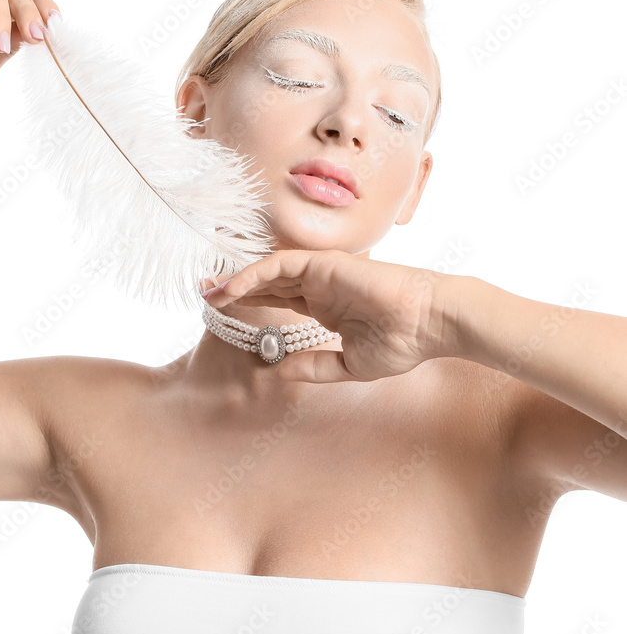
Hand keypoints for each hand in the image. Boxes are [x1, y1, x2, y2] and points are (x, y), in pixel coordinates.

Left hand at [200, 249, 461, 383]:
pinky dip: (254, 273)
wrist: (430, 324)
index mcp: (327, 307)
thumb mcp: (348, 365)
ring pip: (269, 270)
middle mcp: (321, 286)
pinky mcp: (325, 263)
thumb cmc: (401, 343)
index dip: (250, 302)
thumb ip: (314, 366)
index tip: (222, 311)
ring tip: (209, 291)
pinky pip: (280, 264)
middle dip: (235, 288)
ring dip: (237, 279)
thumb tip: (278, 370)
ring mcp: (322, 273)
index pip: (279, 299)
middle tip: (204, 295)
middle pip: (268, 282)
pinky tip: (233, 287)